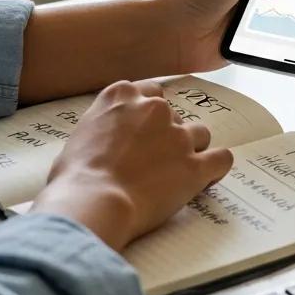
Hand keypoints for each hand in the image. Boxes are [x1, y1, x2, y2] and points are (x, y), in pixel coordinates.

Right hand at [29, 80, 232, 251]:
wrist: (92, 202)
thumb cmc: (74, 178)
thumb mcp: (78, 137)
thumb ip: (101, 127)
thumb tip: (104, 141)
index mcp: (122, 96)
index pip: (149, 91)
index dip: (149, 115)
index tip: (145, 132)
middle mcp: (153, 108)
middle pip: (174, 115)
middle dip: (167, 136)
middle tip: (152, 162)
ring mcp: (177, 135)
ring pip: (199, 134)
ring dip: (192, 150)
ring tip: (177, 172)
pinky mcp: (195, 165)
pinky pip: (221, 158)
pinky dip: (216, 168)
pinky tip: (207, 178)